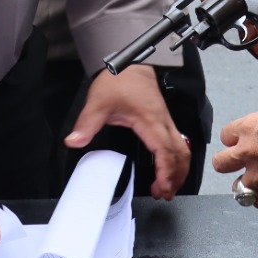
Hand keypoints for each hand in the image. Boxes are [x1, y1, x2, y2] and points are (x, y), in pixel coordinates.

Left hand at [66, 65, 188, 198]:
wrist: (129, 63)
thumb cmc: (119, 79)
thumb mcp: (98, 102)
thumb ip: (86, 124)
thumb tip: (74, 141)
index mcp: (150, 120)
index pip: (165, 151)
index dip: (166, 172)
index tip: (162, 187)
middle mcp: (163, 122)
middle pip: (181, 154)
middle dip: (177, 176)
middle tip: (165, 194)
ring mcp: (166, 121)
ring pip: (183, 148)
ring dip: (179, 169)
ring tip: (167, 187)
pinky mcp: (164, 120)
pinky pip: (178, 142)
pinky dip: (176, 159)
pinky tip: (167, 168)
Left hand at [211, 105, 257, 208]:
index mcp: (251, 127)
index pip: (226, 136)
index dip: (235, 141)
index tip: (241, 144)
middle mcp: (249, 151)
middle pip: (221, 163)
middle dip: (228, 164)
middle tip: (238, 166)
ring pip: (237, 187)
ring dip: (246, 185)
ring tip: (256, 183)